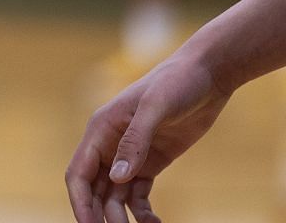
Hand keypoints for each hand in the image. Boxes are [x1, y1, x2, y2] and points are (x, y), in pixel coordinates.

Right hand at [66, 50, 231, 221]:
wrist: (206, 76)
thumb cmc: (176, 83)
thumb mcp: (155, 108)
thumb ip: (134, 142)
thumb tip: (116, 178)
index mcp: (100, 129)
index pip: (78, 173)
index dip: (80, 202)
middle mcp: (109, 145)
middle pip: (93, 189)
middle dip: (99, 215)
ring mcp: (130, 155)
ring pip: (115, 196)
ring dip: (122, 218)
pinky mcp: (151, 162)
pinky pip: (139, 195)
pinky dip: (143, 213)